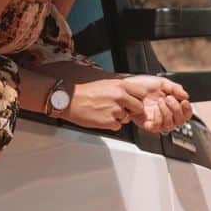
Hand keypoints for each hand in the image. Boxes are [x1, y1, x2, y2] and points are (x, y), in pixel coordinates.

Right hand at [66, 74, 190, 133]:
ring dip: (120, 118)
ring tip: (106, 112)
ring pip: (127, 118)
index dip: (138, 98)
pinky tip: (102, 118)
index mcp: (120, 85)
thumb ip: (120, 89)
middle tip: (122, 109)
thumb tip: (129, 94)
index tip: (133, 100)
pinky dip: (111, 124)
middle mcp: (120, 97)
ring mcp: (115, 110)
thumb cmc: (84, 92)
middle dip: (132, 110)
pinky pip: (117, 126)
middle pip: (139, 108)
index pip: (141, 93)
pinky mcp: (108, 122)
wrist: (68, 100)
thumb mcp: (105, 84)